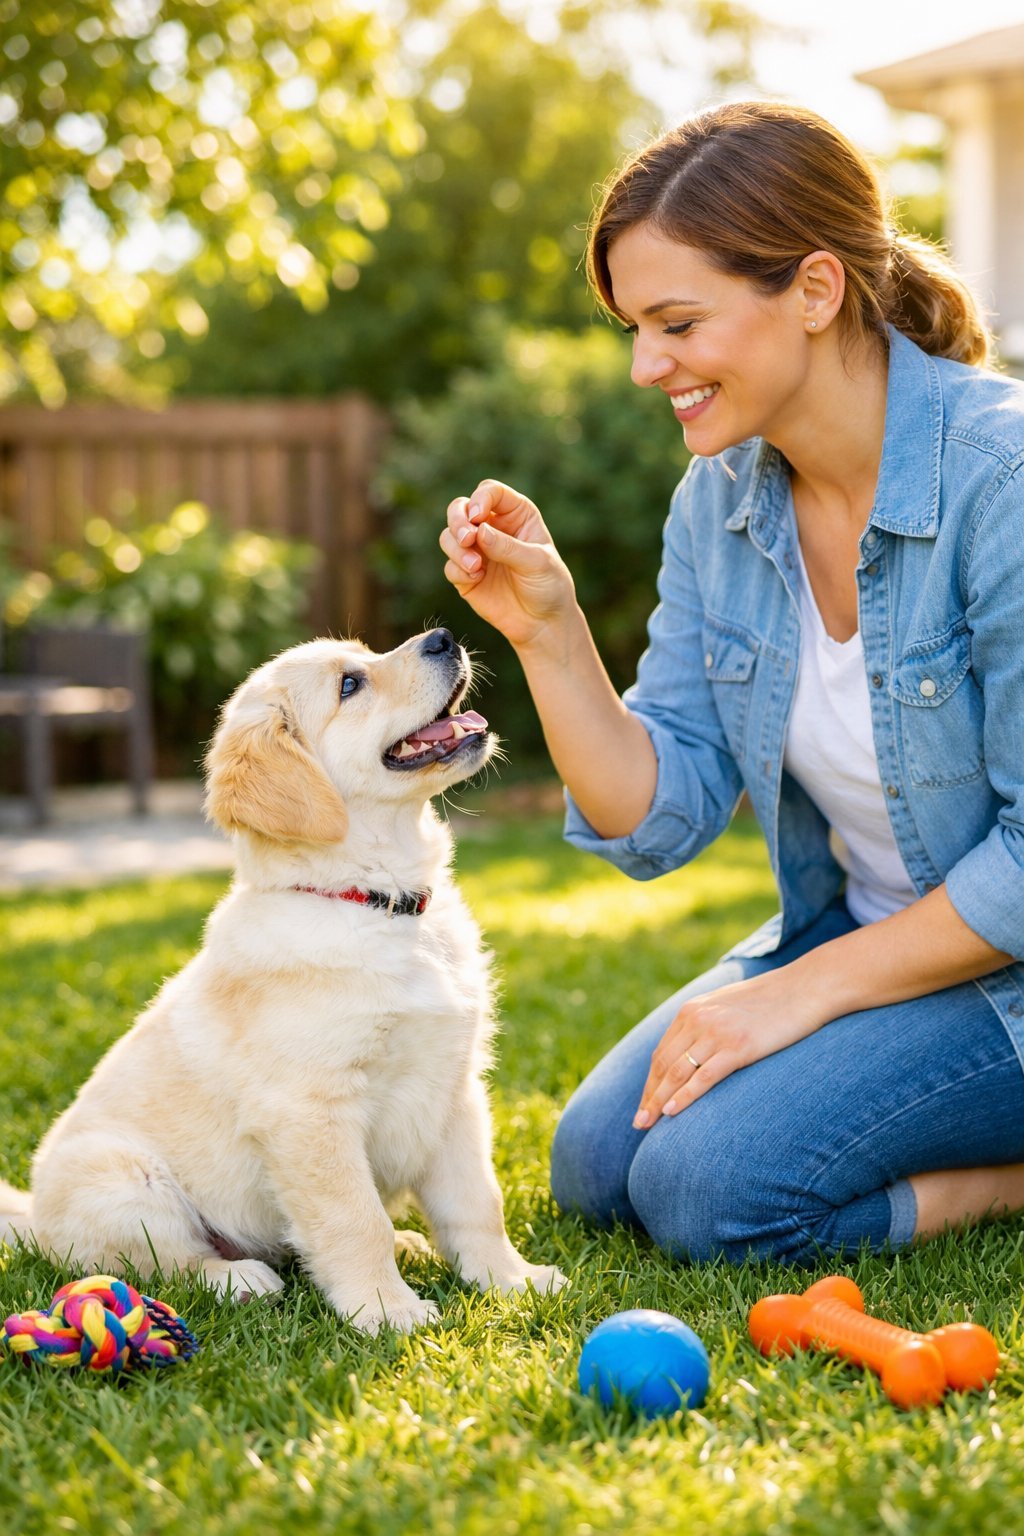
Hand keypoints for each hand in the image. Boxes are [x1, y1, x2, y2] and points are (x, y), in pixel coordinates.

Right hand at [439, 479, 575, 649]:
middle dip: (458, 520)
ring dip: (456, 548)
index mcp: (515, 515)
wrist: (542, 623)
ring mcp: (477, 551)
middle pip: (460, 508)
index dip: (480, 499)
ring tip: (476, 566)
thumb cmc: (549, 586)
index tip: (478, 518)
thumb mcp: (537, 563)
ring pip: (449, 536)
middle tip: (467, 539)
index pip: (490, 492)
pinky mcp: (465, 574)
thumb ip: (508, 547)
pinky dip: (458, 570)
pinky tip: (476, 579)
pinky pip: (450, 565)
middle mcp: (493, 527)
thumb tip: (479, 532)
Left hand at [632, 967, 831, 1128]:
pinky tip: (672, 1112)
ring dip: (659, 1101)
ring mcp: (717, 1033)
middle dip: (649, 1096)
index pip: (661, 1053)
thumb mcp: (728, 1007)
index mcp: (692, 1011)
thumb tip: (697, 1050)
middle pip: (663, 1066)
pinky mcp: (738, 1047)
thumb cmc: (772, 1001)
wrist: (805, 988)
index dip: (650, 1082)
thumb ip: (708, 1023)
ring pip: (677, 1073)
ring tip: (647, 1124)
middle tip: (638, 1122)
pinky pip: (703, 1077)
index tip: (645, 1104)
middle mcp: (698, 1020)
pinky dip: (685, 1096)